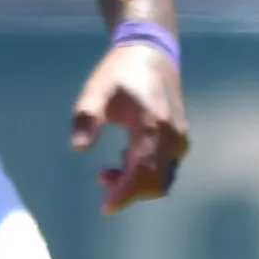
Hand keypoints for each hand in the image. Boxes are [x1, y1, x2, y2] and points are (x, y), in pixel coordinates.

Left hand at [69, 42, 189, 210]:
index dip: (124, 194)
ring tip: (110, 168)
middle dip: (128, 190)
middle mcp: (172, 136)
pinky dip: (147, 172)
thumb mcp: (95, 91)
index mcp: (153, 126)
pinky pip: (167, 166)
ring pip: (163, 177)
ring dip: (138, 182)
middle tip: (101, 179)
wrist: (151, 51)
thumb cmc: (120, 72)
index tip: (105, 207)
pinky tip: (127, 157)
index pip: (143, 173)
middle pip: (156, 181)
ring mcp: (180, 137)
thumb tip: (78, 148)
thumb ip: (86, 119)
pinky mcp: (180, 136)